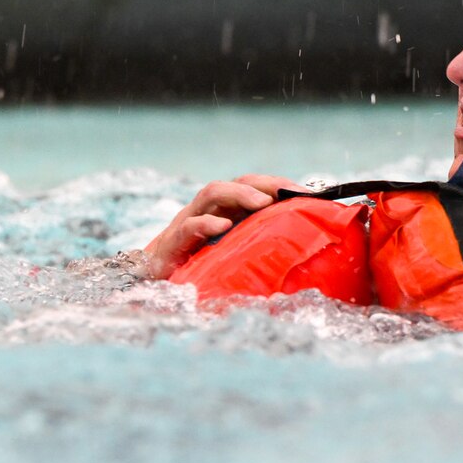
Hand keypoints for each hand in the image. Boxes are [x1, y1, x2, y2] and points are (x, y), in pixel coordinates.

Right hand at [135, 174, 309, 279]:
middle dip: (266, 184)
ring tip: (263, 203)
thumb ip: (258, 249)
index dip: (281, 185)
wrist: (153, 279)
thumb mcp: (234, 257)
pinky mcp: (173, 240)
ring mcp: (189, 220)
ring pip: (213, 193)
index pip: (256, 187)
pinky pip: (190, 225)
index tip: (309, 194)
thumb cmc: (199, 268)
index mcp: (226, 210)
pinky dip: (207, 223)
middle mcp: (209, 209)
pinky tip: (224, 227)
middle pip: (238, 183)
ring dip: (240, 194)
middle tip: (292, 194)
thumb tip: (301, 252)